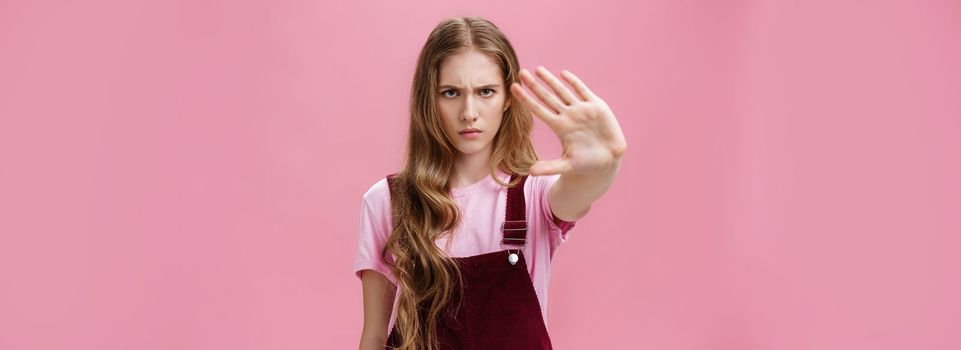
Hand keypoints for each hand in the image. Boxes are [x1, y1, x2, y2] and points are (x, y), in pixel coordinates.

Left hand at [510, 66, 626, 175]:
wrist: (609, 159)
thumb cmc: (587, 163)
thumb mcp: (567, 166)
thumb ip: (549, 167)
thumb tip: (530, 172)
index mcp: (560, 127)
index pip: (539, 110)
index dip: (526, 99)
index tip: (513, 89)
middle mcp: (568, 115)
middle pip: (547, 97)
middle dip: (535, 85)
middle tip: (521, 73)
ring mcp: (581, 109)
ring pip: (563, 91)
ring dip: (551, 80)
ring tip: (538, 70)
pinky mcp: (596, 106)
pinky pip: (583, 91)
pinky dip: (574, 82)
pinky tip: (564, 74)